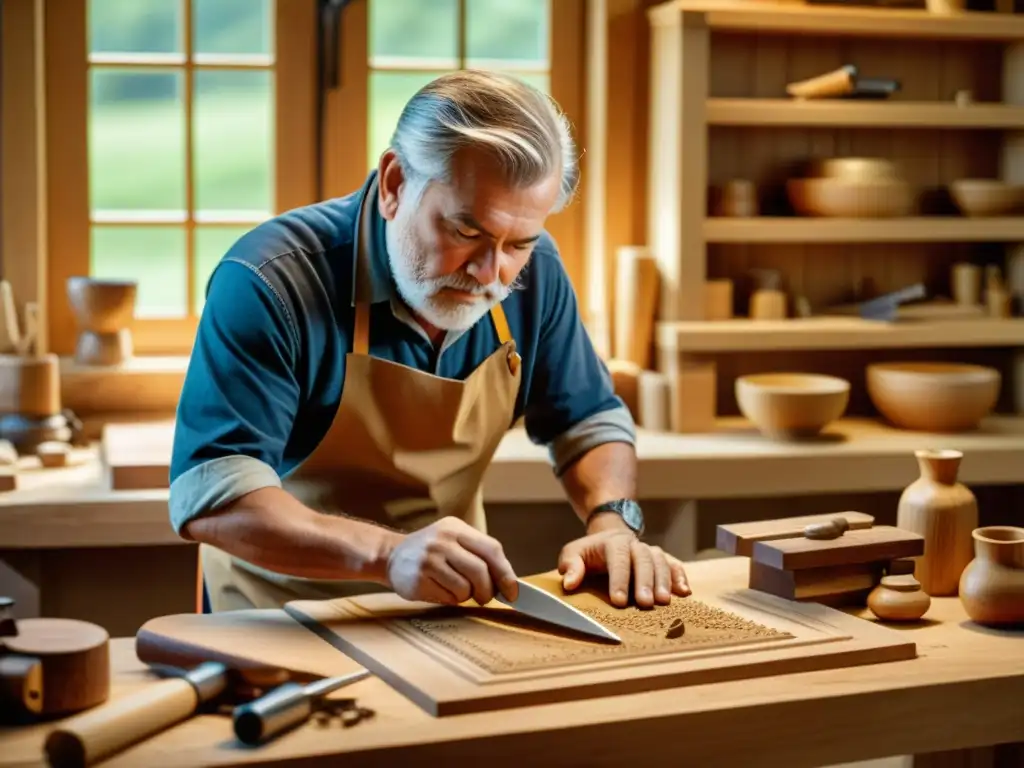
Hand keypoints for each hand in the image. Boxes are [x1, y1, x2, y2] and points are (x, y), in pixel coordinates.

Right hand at [385, 517, 518, 605]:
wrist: (390, 555)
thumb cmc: (431, 552)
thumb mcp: (453, 540)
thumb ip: (478, 555)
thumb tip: (508, 584)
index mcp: (456, 528)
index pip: (491, 549)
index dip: (506, 573)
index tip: (513, 591)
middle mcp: (442, 540)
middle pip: (480, 571)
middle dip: (487, 590)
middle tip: (484, 597)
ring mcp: (429, 559)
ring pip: (465, 588)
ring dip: (466, 596)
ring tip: (456, 590)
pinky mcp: (418, 579)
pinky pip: (448, 597)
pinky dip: (451, 600)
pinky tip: (440, 590)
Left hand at [557, 530, 690, 607]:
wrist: (609, 538)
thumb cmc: (589, 552)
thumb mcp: (573, 553)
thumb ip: (570, 566)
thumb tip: (569, 583)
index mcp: (613, 542)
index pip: (618, 558)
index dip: (619, 579)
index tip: (619, 601)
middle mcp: (635, 544)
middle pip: (643, 559)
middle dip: (645, 582)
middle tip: (646, 604)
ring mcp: (650, 551)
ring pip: (661, 561)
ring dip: (664, 581)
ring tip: (664, 602)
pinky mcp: (662, 560)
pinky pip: (674, 565)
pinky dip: (680, 577)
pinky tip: (684, 593)